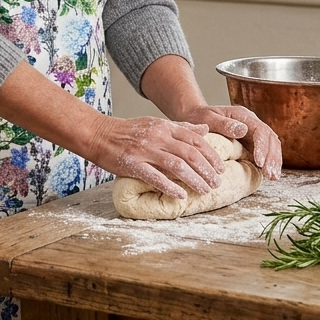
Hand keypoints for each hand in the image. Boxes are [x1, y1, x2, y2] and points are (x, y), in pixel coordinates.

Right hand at [85, 115, 225, 200]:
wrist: (99, 133)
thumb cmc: (127, 131)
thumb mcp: (155, 124)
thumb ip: (180, 128)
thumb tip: (204, 130)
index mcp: (164, 127)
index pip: (195, 140)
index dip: (211, 155)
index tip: (220, 168)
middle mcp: (157, 137)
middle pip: (190, 153)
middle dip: (207, 170)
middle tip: (217, 183)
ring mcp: (145, 150)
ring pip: (177, 165)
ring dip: (194, 179)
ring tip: (204, 190)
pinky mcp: (132, 164)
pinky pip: (154, 176)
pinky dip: (169, 186)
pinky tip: (180, 195)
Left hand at [177, 104, 282, 179]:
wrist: (195, 118)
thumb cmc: (200, 118)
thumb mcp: (208, 118)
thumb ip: (224, 124)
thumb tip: (243, 130)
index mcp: (243, 116)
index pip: (260, 131)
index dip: (262, 146)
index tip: (259, 162)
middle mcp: (252, 124)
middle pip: (270, 139)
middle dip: (272, 157)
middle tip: (270, 175)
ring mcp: (253, 134)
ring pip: (271, 146)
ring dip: (274, 162)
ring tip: (273, 177)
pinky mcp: (251, 144)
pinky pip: (264, 153)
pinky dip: (268, 164)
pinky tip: (270, 176)